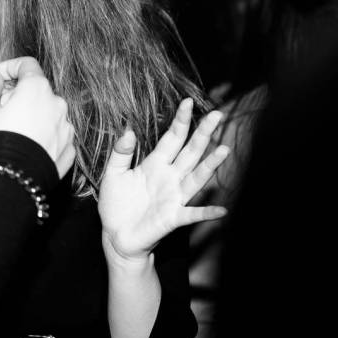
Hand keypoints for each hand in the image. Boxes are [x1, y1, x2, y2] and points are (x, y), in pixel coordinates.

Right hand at [0, 57, 75, 176]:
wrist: (14, 181)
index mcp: (37, 88)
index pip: (26, 65)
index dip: (8, 67)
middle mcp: (58, 104)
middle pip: (35, 91)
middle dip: (14, 98)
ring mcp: (66, 128)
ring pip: (44, 114)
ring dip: (27, 117)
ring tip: (5, 134)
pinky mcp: (69, 149)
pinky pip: (52, 135)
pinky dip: (40, 136)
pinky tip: (23, 147)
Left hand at [99, 99, 229, 260]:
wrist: (115, 235)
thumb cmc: (115, 204)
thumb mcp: (113, 174)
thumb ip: (121, 153)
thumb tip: (128, 130)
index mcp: (155, 164)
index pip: (172, 138)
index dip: (180, 121)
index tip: (188, 102)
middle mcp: (169, 177)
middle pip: (190, 152)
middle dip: (204, 133)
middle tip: (217, 114)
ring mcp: (173, 197)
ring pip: (196, 177)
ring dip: (210, 165)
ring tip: (224, 151)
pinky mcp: (172, 217)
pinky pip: (192, 215)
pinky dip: (206, 213)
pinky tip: (221, 211)